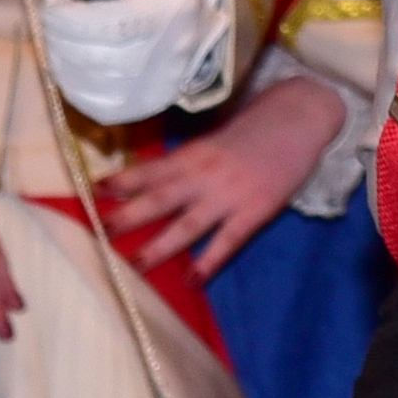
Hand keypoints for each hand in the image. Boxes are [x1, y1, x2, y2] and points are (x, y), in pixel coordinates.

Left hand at [35, 0, 241, 124]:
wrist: (192, 13)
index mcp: (176, 6)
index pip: (118, 27)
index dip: (73, 21)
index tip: (53, 2)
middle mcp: (173, 53)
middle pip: (99, 58)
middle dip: (60, 38)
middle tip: (52, 19)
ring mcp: (159, 87)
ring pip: (93, 83)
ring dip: (62, 58)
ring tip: (59, 36)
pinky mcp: (144, 107)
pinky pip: (95, 104)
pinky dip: (72, 81)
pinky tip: (69, 59)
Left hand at [103, 72, 334, 278]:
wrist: (302, 117)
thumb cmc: (259, 126)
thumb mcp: (218, 137)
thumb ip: (192, 159)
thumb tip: (158, 178)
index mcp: (196, 153)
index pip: (153, 169)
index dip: (124, 180)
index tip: (95, 190)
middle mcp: (206, 174)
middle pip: (161, 198)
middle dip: (130, 216)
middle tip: (101, 232)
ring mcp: (230, 195)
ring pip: (188, 225)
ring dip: (160, 246)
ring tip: (135, 266)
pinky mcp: (255, 211)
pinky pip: (227, 241)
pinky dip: (209, 261)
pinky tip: (193, 280)